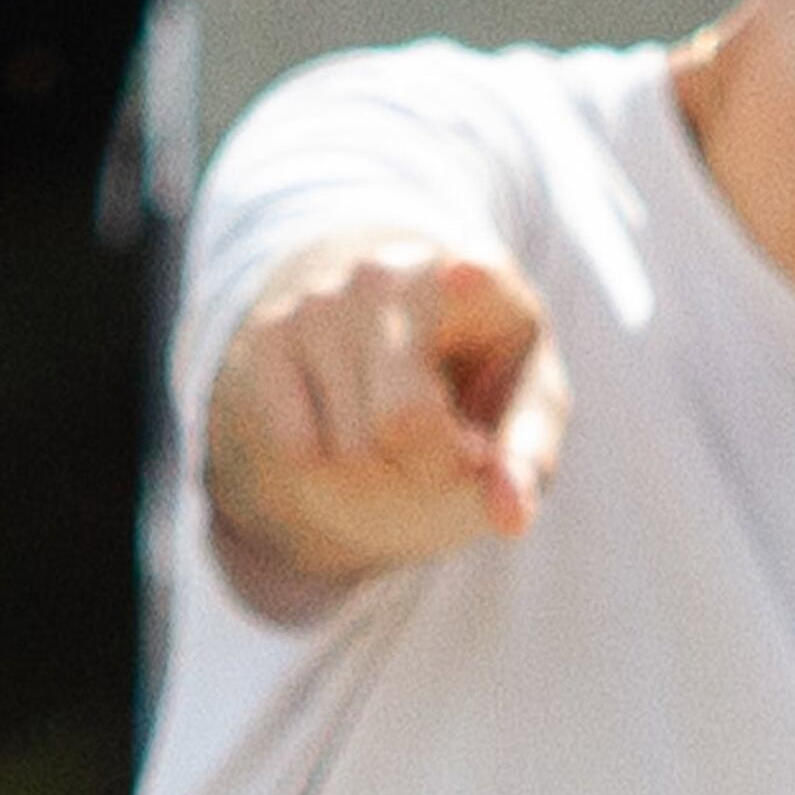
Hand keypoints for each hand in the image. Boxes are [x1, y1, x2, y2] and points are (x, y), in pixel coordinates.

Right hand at [204, 235, 573, 607]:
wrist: (391, 331)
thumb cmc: (476, 377)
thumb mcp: (522, 413)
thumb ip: (525, 462)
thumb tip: (509, 518)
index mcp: (476, 279)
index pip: (471, 296)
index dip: (467, 311)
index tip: (462, 281)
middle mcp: (389, 275)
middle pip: (404, 424)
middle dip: (430, 465)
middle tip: (446, 446)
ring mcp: (321, 303)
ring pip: (351, 451)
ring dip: (381, 474)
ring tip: (398, 434)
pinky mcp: (269, 339)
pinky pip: (299, 450)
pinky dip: (329, 470)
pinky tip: (349, 427)